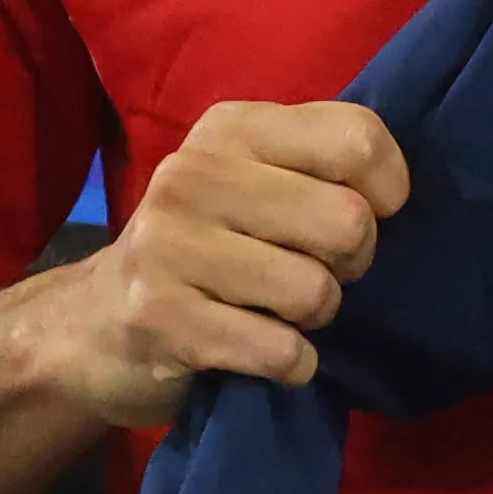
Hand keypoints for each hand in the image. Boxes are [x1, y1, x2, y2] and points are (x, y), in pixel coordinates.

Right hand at [27, 98, 409, 424]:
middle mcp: (193, 174)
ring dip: (314, 320)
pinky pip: (280, 351)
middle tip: (316, 275)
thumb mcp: (253, 183)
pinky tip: (261, 353)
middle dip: (352, 266)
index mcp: (230, 128)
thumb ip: (323, 166)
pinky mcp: (158, 317)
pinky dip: (291, 365)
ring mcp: (168, 244)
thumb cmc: (204, 251)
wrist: (92, 328)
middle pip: (347, 220)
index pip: (358, 137)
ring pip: (315, 291)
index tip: (369, 217)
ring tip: (276, 313)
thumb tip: (401, 197)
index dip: (387, 192)